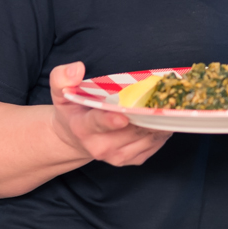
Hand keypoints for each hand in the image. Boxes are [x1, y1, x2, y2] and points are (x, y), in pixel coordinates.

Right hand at [50, 62, 171, 166]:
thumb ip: (62, 78)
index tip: (123, 116)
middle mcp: (100, 146)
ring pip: (147, 137)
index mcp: (83, 127)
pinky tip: (163, 115)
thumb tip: (77, 68)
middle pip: (131, 129)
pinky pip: (154, 145)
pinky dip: (162, 130)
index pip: (97, 124)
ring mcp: (117, 156)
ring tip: (167, 102)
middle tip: (162, 95)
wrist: (75, 138)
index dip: (111, 120)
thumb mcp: (60, 91)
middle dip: (147, 113)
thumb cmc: (72, 109)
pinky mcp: (132, 160)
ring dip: (159, 120)